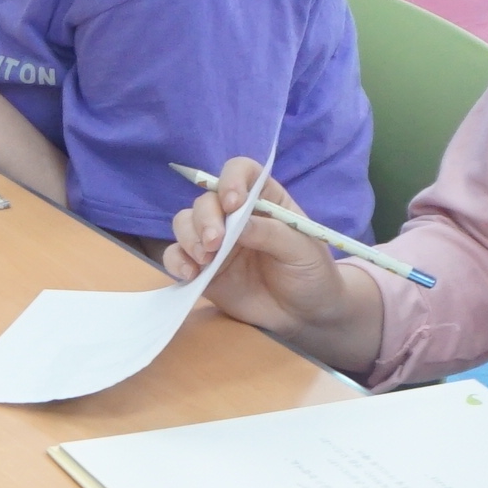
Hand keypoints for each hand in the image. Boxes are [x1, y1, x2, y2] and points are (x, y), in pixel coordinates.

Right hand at [161, 155, 382, 375]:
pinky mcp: (202, 269)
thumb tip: (237, 224)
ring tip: (205, 261)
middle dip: (205, 219)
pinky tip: (190, 275)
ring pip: (185, 223)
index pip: (241, 172)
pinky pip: (176, 256)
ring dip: (189, 237)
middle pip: (206, 200)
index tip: (232, 204)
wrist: (303, 314)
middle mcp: (235, 216)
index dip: (232, 180)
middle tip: (216, 244)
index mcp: (264, 200)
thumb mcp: (302, 250)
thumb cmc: (311, 273)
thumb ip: (270, 233)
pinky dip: (176, 261)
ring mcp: (216, 242)